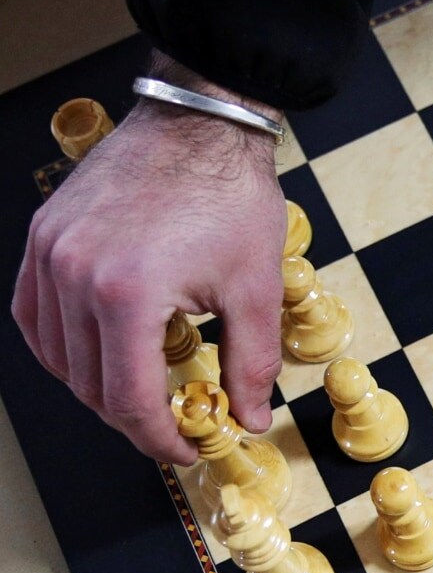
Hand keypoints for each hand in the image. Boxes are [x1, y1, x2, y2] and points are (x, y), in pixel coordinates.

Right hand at [11, 67, 285, 461]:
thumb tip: (250, 416)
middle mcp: (74, 274)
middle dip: (132, 418)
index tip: (185, 448)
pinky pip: (34, 313)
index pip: (126, 399)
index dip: (157, 438)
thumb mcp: (256, 290)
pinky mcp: (45, 235)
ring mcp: (51, 252)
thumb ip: (252, 364)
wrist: (203, 124)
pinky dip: (62, 345)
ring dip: (97, 384)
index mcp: (128, 293)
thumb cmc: (230, 195)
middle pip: (88, 384)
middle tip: (173, 425)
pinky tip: (98, 353)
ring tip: (144, 390)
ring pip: (56, 355)